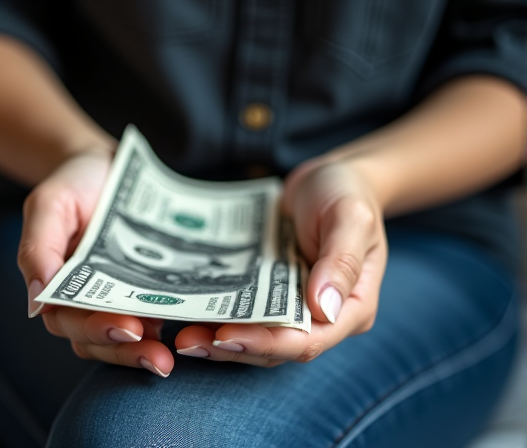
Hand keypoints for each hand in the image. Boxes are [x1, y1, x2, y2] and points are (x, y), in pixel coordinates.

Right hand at [17, 149, 174, 376]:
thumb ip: (38, 248)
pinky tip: (186, 328)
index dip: (97, 329)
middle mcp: (83, 298)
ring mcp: (114, 296)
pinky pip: (152, 315)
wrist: (106, 166)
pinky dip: (164, 326)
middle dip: (127, 351)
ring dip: (144, 350)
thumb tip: (36, 301)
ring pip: (124, 337)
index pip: (69, 321)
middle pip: (99, 338)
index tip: (129, 328)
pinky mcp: (143, 289)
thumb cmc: (74, 183)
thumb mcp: (49, 204)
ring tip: (171, 356)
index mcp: (55, 284)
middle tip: (159, 358)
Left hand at [174, 160, 387, 366]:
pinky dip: (221, 317)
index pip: (309, 340)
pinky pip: (247, 314)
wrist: (326, 179)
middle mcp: (325, 317)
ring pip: (258, 337)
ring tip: (182, 337)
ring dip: (220, 341)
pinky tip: (191, 315)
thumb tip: (326, 308)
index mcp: (352, 308)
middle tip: (187, 342)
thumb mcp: (349, 218)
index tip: (225, 336)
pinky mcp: (273, 295)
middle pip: (278, 347)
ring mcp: (296, 307)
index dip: (267, 343)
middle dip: (234, 347)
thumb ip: (341, 261)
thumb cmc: (346, 194)